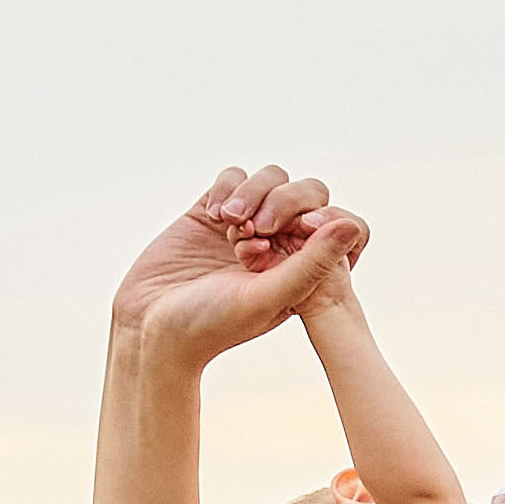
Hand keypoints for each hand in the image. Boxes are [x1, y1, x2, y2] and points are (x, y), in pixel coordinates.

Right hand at [111, 164, 367, 359]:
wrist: (151, 327)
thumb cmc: (213, 325)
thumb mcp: (270, 297)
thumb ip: (313, 263)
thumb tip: (353, 226)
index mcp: (304, 269)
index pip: (333, 223)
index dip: (323, 218)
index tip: (301, 230)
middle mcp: (280, 244)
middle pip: (306, 193)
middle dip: (285, 202)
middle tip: (256, 231)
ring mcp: (246, 225)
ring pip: (271, 179)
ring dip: (254, 194)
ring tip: (229, 225)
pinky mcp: (211, 210)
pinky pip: (233, 176)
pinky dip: (228, 188)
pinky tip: (214, 217)